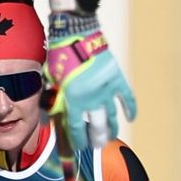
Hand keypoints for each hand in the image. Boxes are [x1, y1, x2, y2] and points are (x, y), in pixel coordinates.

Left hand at [46, 11, 136, 149]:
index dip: (79, 139)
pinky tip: (131, 118)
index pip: (76, 127)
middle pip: (96, 126)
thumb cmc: (60, 54)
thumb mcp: (50, 78)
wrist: (77, 34)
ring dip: (111, 127)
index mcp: (73, 100)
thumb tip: (50, 116)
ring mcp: (106, 90)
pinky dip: (130, 108)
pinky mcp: (117, 79)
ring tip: (110, 136)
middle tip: (97, 146)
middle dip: (97, 138)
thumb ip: (53, 98)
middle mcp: (92, 99)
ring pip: (111, 115)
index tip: (80, 147)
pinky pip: (127, 98)